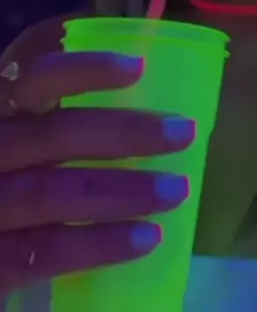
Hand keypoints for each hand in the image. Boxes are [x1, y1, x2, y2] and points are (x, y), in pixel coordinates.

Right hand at [0, 49, 195, 296]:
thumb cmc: (6, 161)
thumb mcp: (19, 120)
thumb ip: (54, 95)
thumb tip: (136, 59)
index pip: (37, 78)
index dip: (86, 70)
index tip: (140, 67)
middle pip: (56, 137)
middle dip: (125, 133)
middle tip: (184, 132)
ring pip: (55, 193)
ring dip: (123, 191)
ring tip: (178, 189)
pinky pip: (48, 251)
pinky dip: (100, 244)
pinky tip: (147, 238)